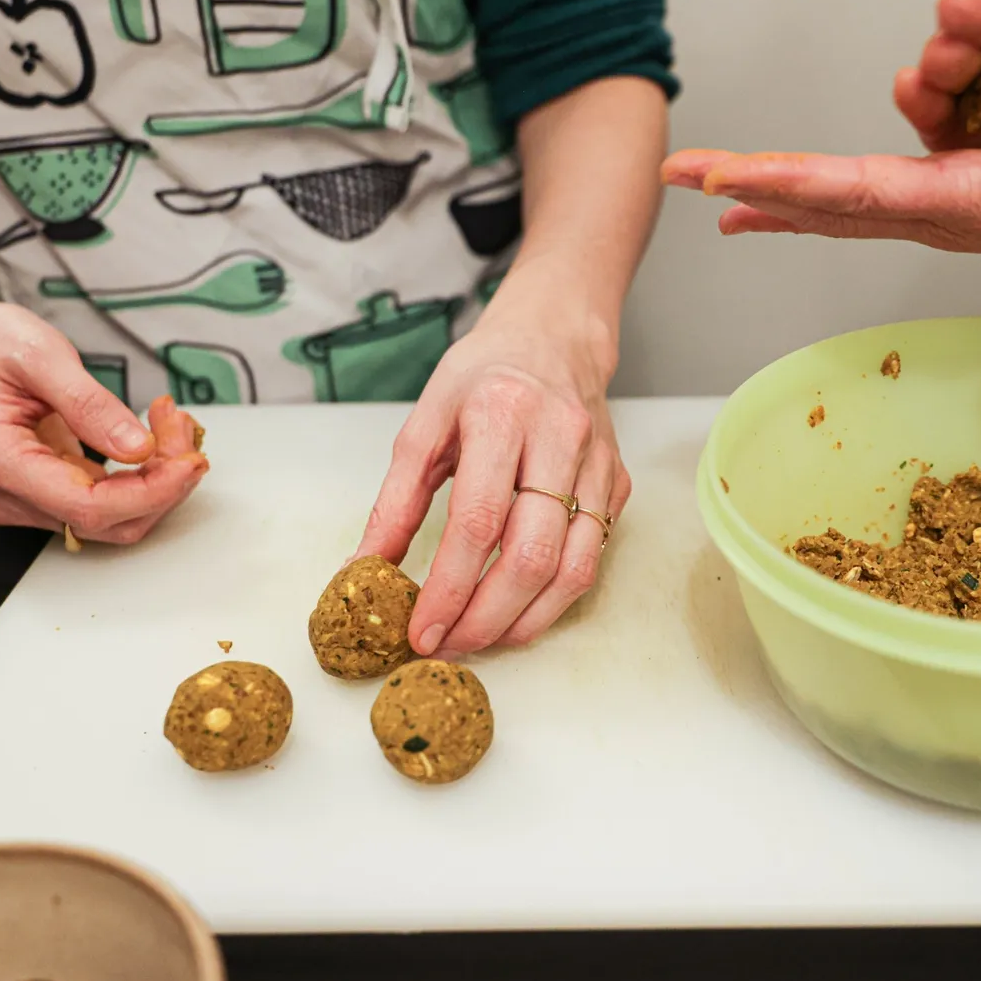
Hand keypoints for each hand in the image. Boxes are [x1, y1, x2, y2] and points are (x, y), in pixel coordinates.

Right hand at [0, 299, 208, 543]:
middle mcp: (1, 494)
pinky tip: (155, 438)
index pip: (85, 508)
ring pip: (112, 518)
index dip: (149, 492)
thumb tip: (140, 450)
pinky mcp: (40, 497)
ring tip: (170, 423)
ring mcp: (19, 501)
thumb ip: (90, 404)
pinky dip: (140, 477)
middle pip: (106, 520)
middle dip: (162, 481)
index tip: (190, 460)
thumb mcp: (42, 355)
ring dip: (157, 479)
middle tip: (180, 423)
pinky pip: (103, 502)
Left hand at [355, 286, 630, 656]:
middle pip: (532, 555)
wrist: (554, 337)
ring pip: (574, 568)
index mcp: (502, 416)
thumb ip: (395, 501)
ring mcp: (597, 465)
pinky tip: (518, 610)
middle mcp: (560, 439)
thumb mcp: (425, 424)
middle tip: (448, 644)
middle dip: (487, 617)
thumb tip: (362, 571)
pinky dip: (554, 599)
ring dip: (525, 620)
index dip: (449, 587)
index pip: (479, 522)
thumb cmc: (482, 378)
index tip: (422, 630)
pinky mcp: (617, 484)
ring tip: (481, 638)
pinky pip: (592, 558)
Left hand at [662, 98, 980, 306]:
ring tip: (705, 183)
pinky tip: (770, 198)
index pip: (864, 192)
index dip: (791, 185)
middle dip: (754, 187)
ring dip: (770, 195)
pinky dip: (808, 197)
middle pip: (829, 204)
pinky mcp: (950, 200)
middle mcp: (942, 215)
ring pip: (838, 207)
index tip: (726, 179)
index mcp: (973, 204)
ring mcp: (942, 212)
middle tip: (678, 170)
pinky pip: (861, 199)